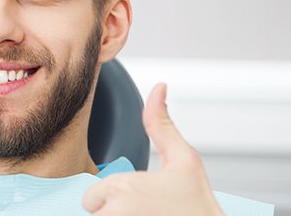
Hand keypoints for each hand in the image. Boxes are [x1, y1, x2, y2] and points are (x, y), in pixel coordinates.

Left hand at [82, 83, 224, 215]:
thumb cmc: (199, 207)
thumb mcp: (184, 160)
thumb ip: (161, 125)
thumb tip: (159, 87)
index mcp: (122, 188)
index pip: (92, 195)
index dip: (114, 199)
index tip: (141, 203)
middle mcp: (113, 213)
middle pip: (91, 213)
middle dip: (110, 214)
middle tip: (144, 213)